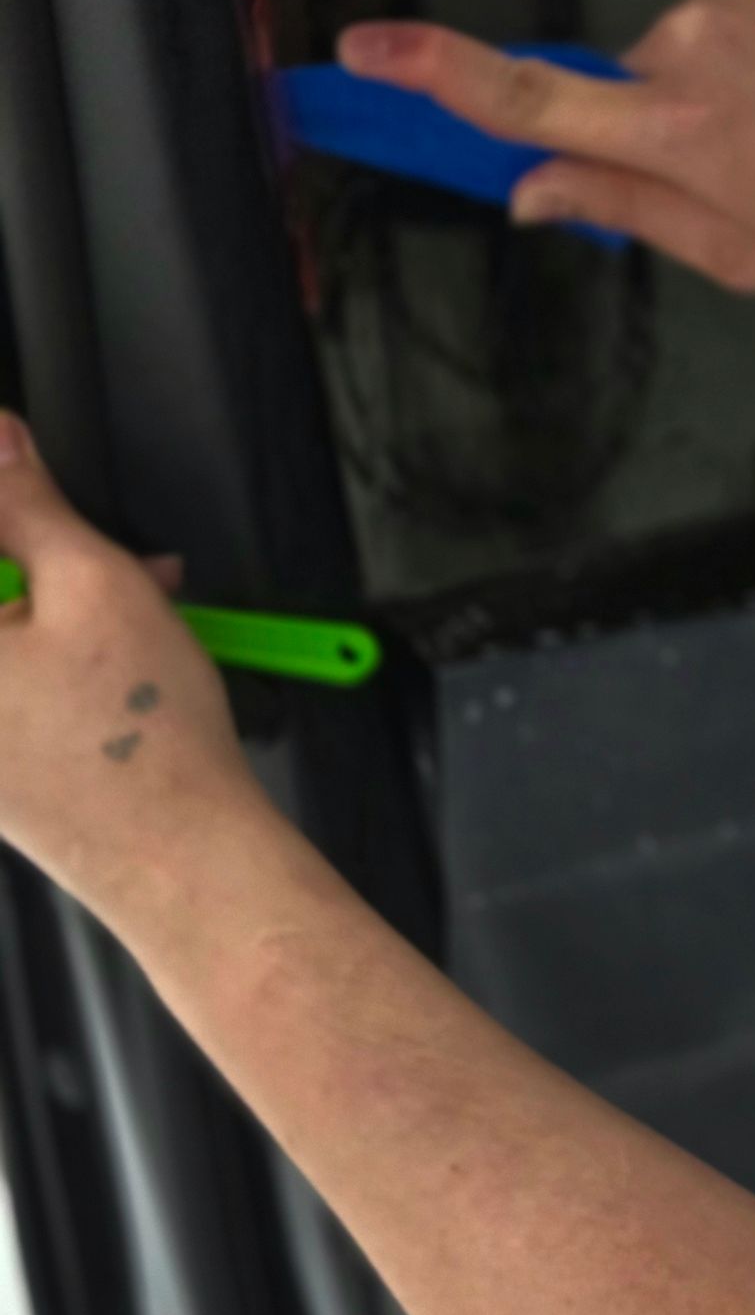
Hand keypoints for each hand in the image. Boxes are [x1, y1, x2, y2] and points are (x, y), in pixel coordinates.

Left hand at [0, 417, 259, 927]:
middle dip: (32, 551)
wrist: (177, 854)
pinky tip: (119, 640)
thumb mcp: (96, 582)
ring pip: (2, 633)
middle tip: (98, 540)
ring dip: (52, 596)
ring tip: (145, 590)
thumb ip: (30, 505)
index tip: (14, 459)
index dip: (2, 500)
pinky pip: (10, 680)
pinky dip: (49, 647)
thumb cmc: (138, 737)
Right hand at [339, 0, 754, 293]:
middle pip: (594, 101)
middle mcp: (681, 51)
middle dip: (627, 151)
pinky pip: (698, 53)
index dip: (433, 76)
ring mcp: (715, 11)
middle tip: (731, 200)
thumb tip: (532, 189)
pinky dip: (727, 93)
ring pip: (652, 82)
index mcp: (675, 131)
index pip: (523, 99)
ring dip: (690, 125)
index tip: (361, 50)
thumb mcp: (743, 252)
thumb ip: (625, 213)